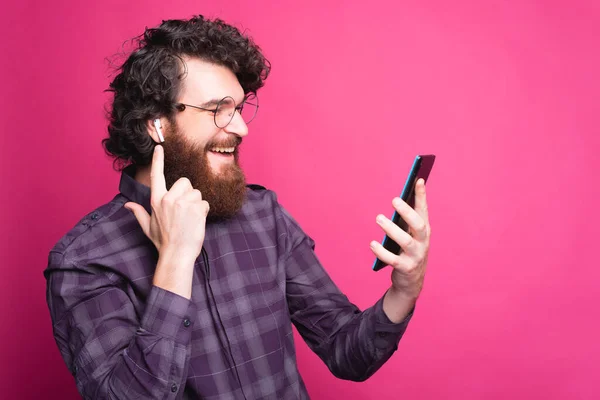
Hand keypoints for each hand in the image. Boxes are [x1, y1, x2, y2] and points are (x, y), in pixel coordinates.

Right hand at [124, 145, 209, 260]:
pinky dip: (203, 212)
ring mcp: (183, 203)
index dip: (157, 161)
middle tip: (185, 210)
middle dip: (188, 193)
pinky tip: (196, 222)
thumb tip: (127, 205)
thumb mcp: (148, 227)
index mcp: (156, 201)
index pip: (156, 176)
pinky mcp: (196, 208)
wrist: (177, 255)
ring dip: (196, 204)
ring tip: (190, 218)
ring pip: (197, 193)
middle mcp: (169, 199)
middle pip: (185, 182)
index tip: (159, 148)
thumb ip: (139, 213)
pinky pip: (205, 203)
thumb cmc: (163, 242)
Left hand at [371, 178, 430, 299]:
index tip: (418, 179)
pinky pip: (393, 260)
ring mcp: (416, 256)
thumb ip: (405, 219)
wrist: (411, 281)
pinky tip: (373, 244)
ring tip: (379, 218)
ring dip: (391, 229)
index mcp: (424, 231)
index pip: (424, 210)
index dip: (422, 195)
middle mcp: (423, 242)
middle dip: (407, 212)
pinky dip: (381, 252)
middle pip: (419, 225)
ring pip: (405, 241)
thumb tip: (397, 200)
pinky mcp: (406, 268)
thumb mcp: (410, 235)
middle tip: (394, 200)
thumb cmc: (408, 251)